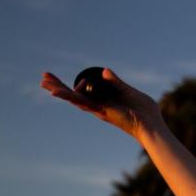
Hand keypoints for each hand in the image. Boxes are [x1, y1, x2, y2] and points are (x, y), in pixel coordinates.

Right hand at [40, 69, 162, 140]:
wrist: (151, 124)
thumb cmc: (145, 111)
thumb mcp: (128, 91)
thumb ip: (116, 82)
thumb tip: (104, 71)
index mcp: (106, 101)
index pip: (85, 92)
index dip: (75, 84)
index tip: (79, 78)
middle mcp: (99, 106)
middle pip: (75, 95)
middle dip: (59, 86)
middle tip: (43, 77)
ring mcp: (98, 109)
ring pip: (74, 98)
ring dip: (59, 89)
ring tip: (43, 82)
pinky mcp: (100, 110)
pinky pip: (82, 102)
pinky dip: (69, 96)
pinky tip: (56, 92)